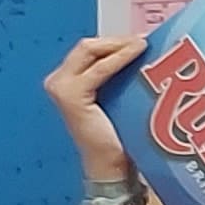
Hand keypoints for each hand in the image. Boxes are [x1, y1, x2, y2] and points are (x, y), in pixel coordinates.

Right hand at [42, 31, 144, 179]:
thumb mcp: (117, 96)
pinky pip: (99, 69)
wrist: (110, 165)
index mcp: (67, 80)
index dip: (116, 40)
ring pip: (91, 50)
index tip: (144, 38)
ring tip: (145, 44)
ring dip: (119, 44)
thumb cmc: (118, 134)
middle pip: (88, 46)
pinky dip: (120, 57)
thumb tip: (144, 46)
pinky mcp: (70, 95)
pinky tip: (138, 51)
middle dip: (118, 40)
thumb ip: (119, 74)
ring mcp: (61, 87)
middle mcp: (58, 81)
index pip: (91, 49)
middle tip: (145, 40)